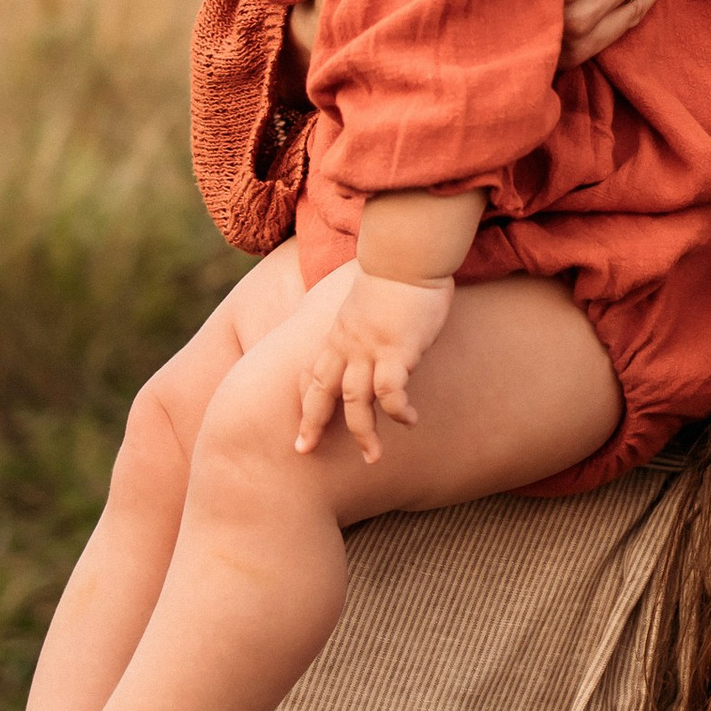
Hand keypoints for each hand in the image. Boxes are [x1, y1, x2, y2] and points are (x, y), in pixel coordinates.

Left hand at [295, 265, 456, 464]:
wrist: (406, 253)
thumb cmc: (397, 270)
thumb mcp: (370, 299)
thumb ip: (370, 318)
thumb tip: (381, 326)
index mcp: (339, 333)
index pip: (313, 371)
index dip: (305, 398)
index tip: (301, 421)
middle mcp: (348, 345)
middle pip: (321, 392)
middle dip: (311, 424)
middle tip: (304, 451)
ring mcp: (370, 350)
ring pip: (354, 402)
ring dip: (362, 433)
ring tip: (373, 458)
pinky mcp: (396, 351)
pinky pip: (390, 392)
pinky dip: (397, 411)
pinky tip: (410, 421)